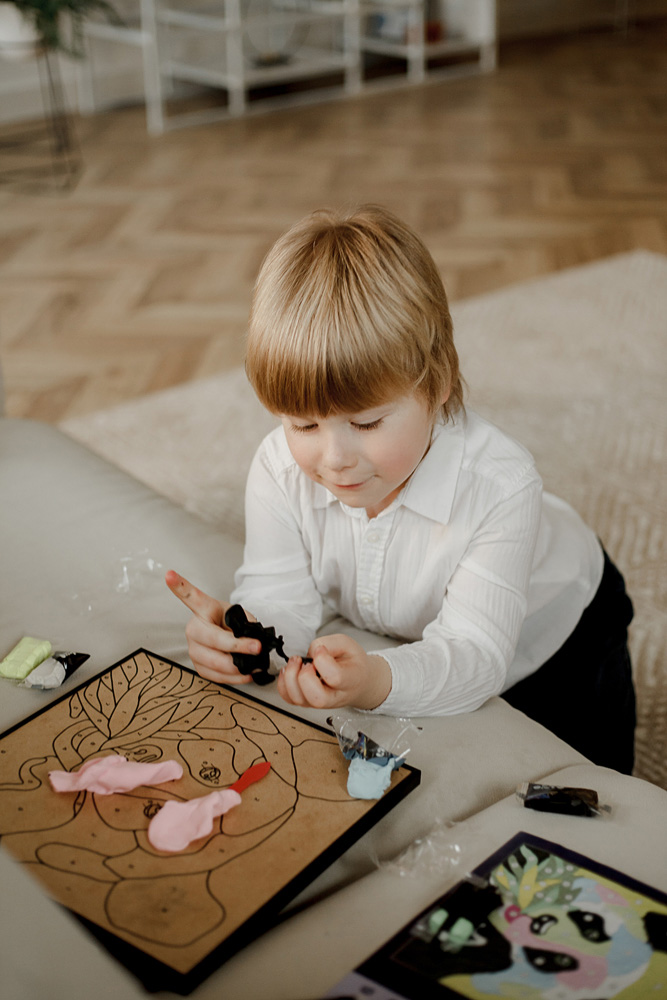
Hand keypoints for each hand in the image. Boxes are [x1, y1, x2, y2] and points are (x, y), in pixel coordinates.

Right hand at [165, 570, 258, 685]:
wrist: (226, 635)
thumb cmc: (232, 622)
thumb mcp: (240, 616)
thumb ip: (245, 624)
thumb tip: (253, 641)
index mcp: (203, 609)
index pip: (190, 597)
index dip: (179, 586)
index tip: (169, 574)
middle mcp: (193, 629)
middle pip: (211, 639)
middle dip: (236, 646)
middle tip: (256, 648)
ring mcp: (193, 649)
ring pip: (213, 662)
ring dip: (237, 667)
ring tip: (256, 665)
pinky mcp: (198, 666)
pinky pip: (216, 676)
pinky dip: (235, 678)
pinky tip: (247, 674)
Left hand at [277, 633, 391, 710]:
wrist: (357, 681)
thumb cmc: (352, 663)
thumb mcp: (347, 644)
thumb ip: (329, 643)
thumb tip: (312, 652)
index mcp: (351, 680)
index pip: (335, 677)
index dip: (322, 660)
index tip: (320, 650)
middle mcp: (335, 696)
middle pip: (316, 698)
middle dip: (304, 676)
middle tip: (306, 662)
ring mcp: (320, 702)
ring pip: (299, 700)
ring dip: (291, 677)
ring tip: (296, 662)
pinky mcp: (307, 701)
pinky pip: (289, 699)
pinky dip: (283, 684)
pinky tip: (289, 670)